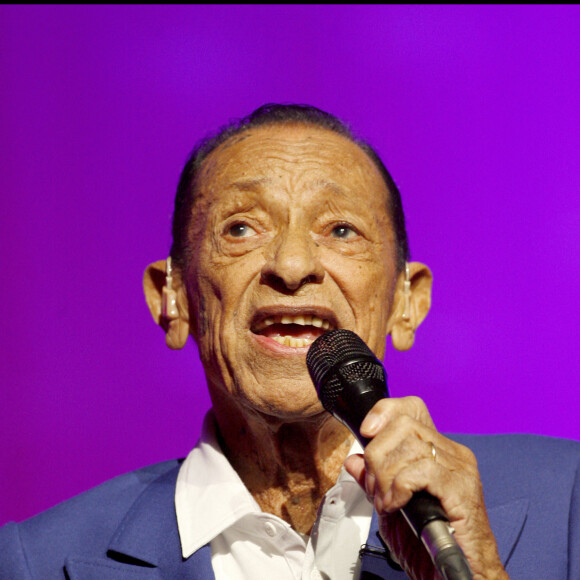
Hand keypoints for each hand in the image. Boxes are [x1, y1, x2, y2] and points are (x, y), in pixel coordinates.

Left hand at [343, 396, 509, 579]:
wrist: (458, 578)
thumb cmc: (429, 547)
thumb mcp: (390, 508)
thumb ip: (373, 481)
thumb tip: (353, 460)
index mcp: (436, 451)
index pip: (411, 408)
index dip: (384, 412)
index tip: (366, 432)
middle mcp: (451, 453)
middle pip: (403, 424)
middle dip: (377, 454)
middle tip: (376, 487)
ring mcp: (459, 469)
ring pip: (409, 445)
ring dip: (385, 474)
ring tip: (385, 500)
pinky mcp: (462, 488)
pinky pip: (421, 470)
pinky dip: (399, 486)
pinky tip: (397, 505)